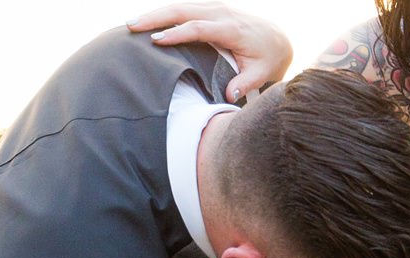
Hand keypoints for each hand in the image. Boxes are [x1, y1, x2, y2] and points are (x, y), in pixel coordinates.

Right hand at [128, 3, 292, 100]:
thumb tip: (229, 96)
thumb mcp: (262, 73)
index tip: (156, 40)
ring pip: (180, 6)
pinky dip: (165, 13)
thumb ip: (245, 83)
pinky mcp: (210, 7)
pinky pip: (184, 7)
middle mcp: (221, 12)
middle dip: (156, 17)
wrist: (277, 37)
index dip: (177, 33)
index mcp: (231, 29)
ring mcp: (215, 6)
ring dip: (155, 13)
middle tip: (132, 26)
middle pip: (183, 10)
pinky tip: (147, 22)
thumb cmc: (267, 58)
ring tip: (131, 24)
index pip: (199, 28)